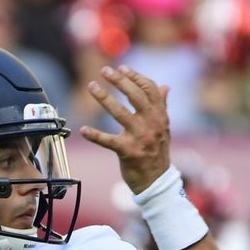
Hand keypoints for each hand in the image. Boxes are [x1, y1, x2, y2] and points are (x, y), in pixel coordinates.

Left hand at [79, 65, 171, 194]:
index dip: (135, 76)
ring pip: (120, 113)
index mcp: (160, 116)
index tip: (122, 67)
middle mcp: (152, 124)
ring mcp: (140, 138)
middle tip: (105, 71)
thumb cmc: (156, 153)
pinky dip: (95, 135)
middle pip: (135, 96)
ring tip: (92, 86)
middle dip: (119, 81)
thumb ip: (162, 107)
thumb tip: (166, 87)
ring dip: (104, 98)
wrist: (156, 181)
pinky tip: (83, 130)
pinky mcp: (127, 152)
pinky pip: (108, 141)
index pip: (149, 90)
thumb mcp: (163, 129)